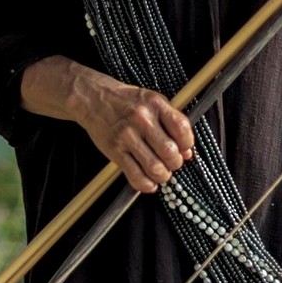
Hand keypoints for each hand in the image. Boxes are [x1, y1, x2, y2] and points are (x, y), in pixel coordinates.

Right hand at [70, 68, 194, 194]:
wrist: (94, 98)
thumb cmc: (126, 101)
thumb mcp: (153, 102)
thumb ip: (172, 124)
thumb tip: (188, 152)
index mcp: (156, 105)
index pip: (182, 129)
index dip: (187, 144)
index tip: (184, 149)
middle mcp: (142, 119)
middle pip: (170, 152)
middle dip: (175, 163)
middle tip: (171, 163)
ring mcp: (127, 135)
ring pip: (155, 167)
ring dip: (162, 176)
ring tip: (160, 173)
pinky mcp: (114, 150)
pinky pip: (135, 175)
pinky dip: (146, 184)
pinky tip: (149, 182)